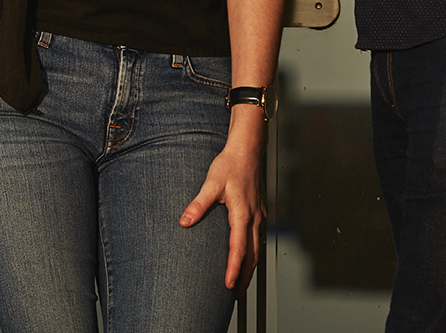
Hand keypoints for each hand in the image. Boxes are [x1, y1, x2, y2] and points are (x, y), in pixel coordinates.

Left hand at [179, 132, 262, 291]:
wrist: (247, 150)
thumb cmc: (230, 164)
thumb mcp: (211, 183)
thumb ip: (199, 203)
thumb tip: (185, 221)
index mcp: (242, 213)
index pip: (238, 248)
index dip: (233, 268)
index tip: (228, 285)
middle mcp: (254, 218)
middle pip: (252, 255)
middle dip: (244, 277)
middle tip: (235, 295)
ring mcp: (259, 215)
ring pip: (257, 249)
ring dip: (250, 268)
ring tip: (241, 283)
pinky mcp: (260, 212)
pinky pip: (258, 239)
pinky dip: (254, 254)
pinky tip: (248, 258)